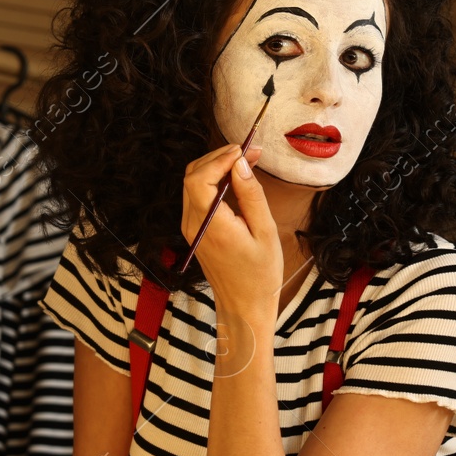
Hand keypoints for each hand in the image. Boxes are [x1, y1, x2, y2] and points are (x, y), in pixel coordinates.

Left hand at [181, 142, 281, 327]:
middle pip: (192, 175)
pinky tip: (236, 179)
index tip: (244, 150)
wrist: (244, 305)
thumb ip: (251, 195)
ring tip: (247, 161)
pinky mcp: (195, 230)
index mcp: (210, 224)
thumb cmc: (259, 274)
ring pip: (193, 183)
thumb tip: (240, 164)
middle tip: (250, 152)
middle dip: (219, 157)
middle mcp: (193, 223)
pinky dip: (214, 181)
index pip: (198, 178)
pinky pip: (198, 196)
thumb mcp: (264, 232)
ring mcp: (191, 227)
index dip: (219, 158)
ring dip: (216, 167)